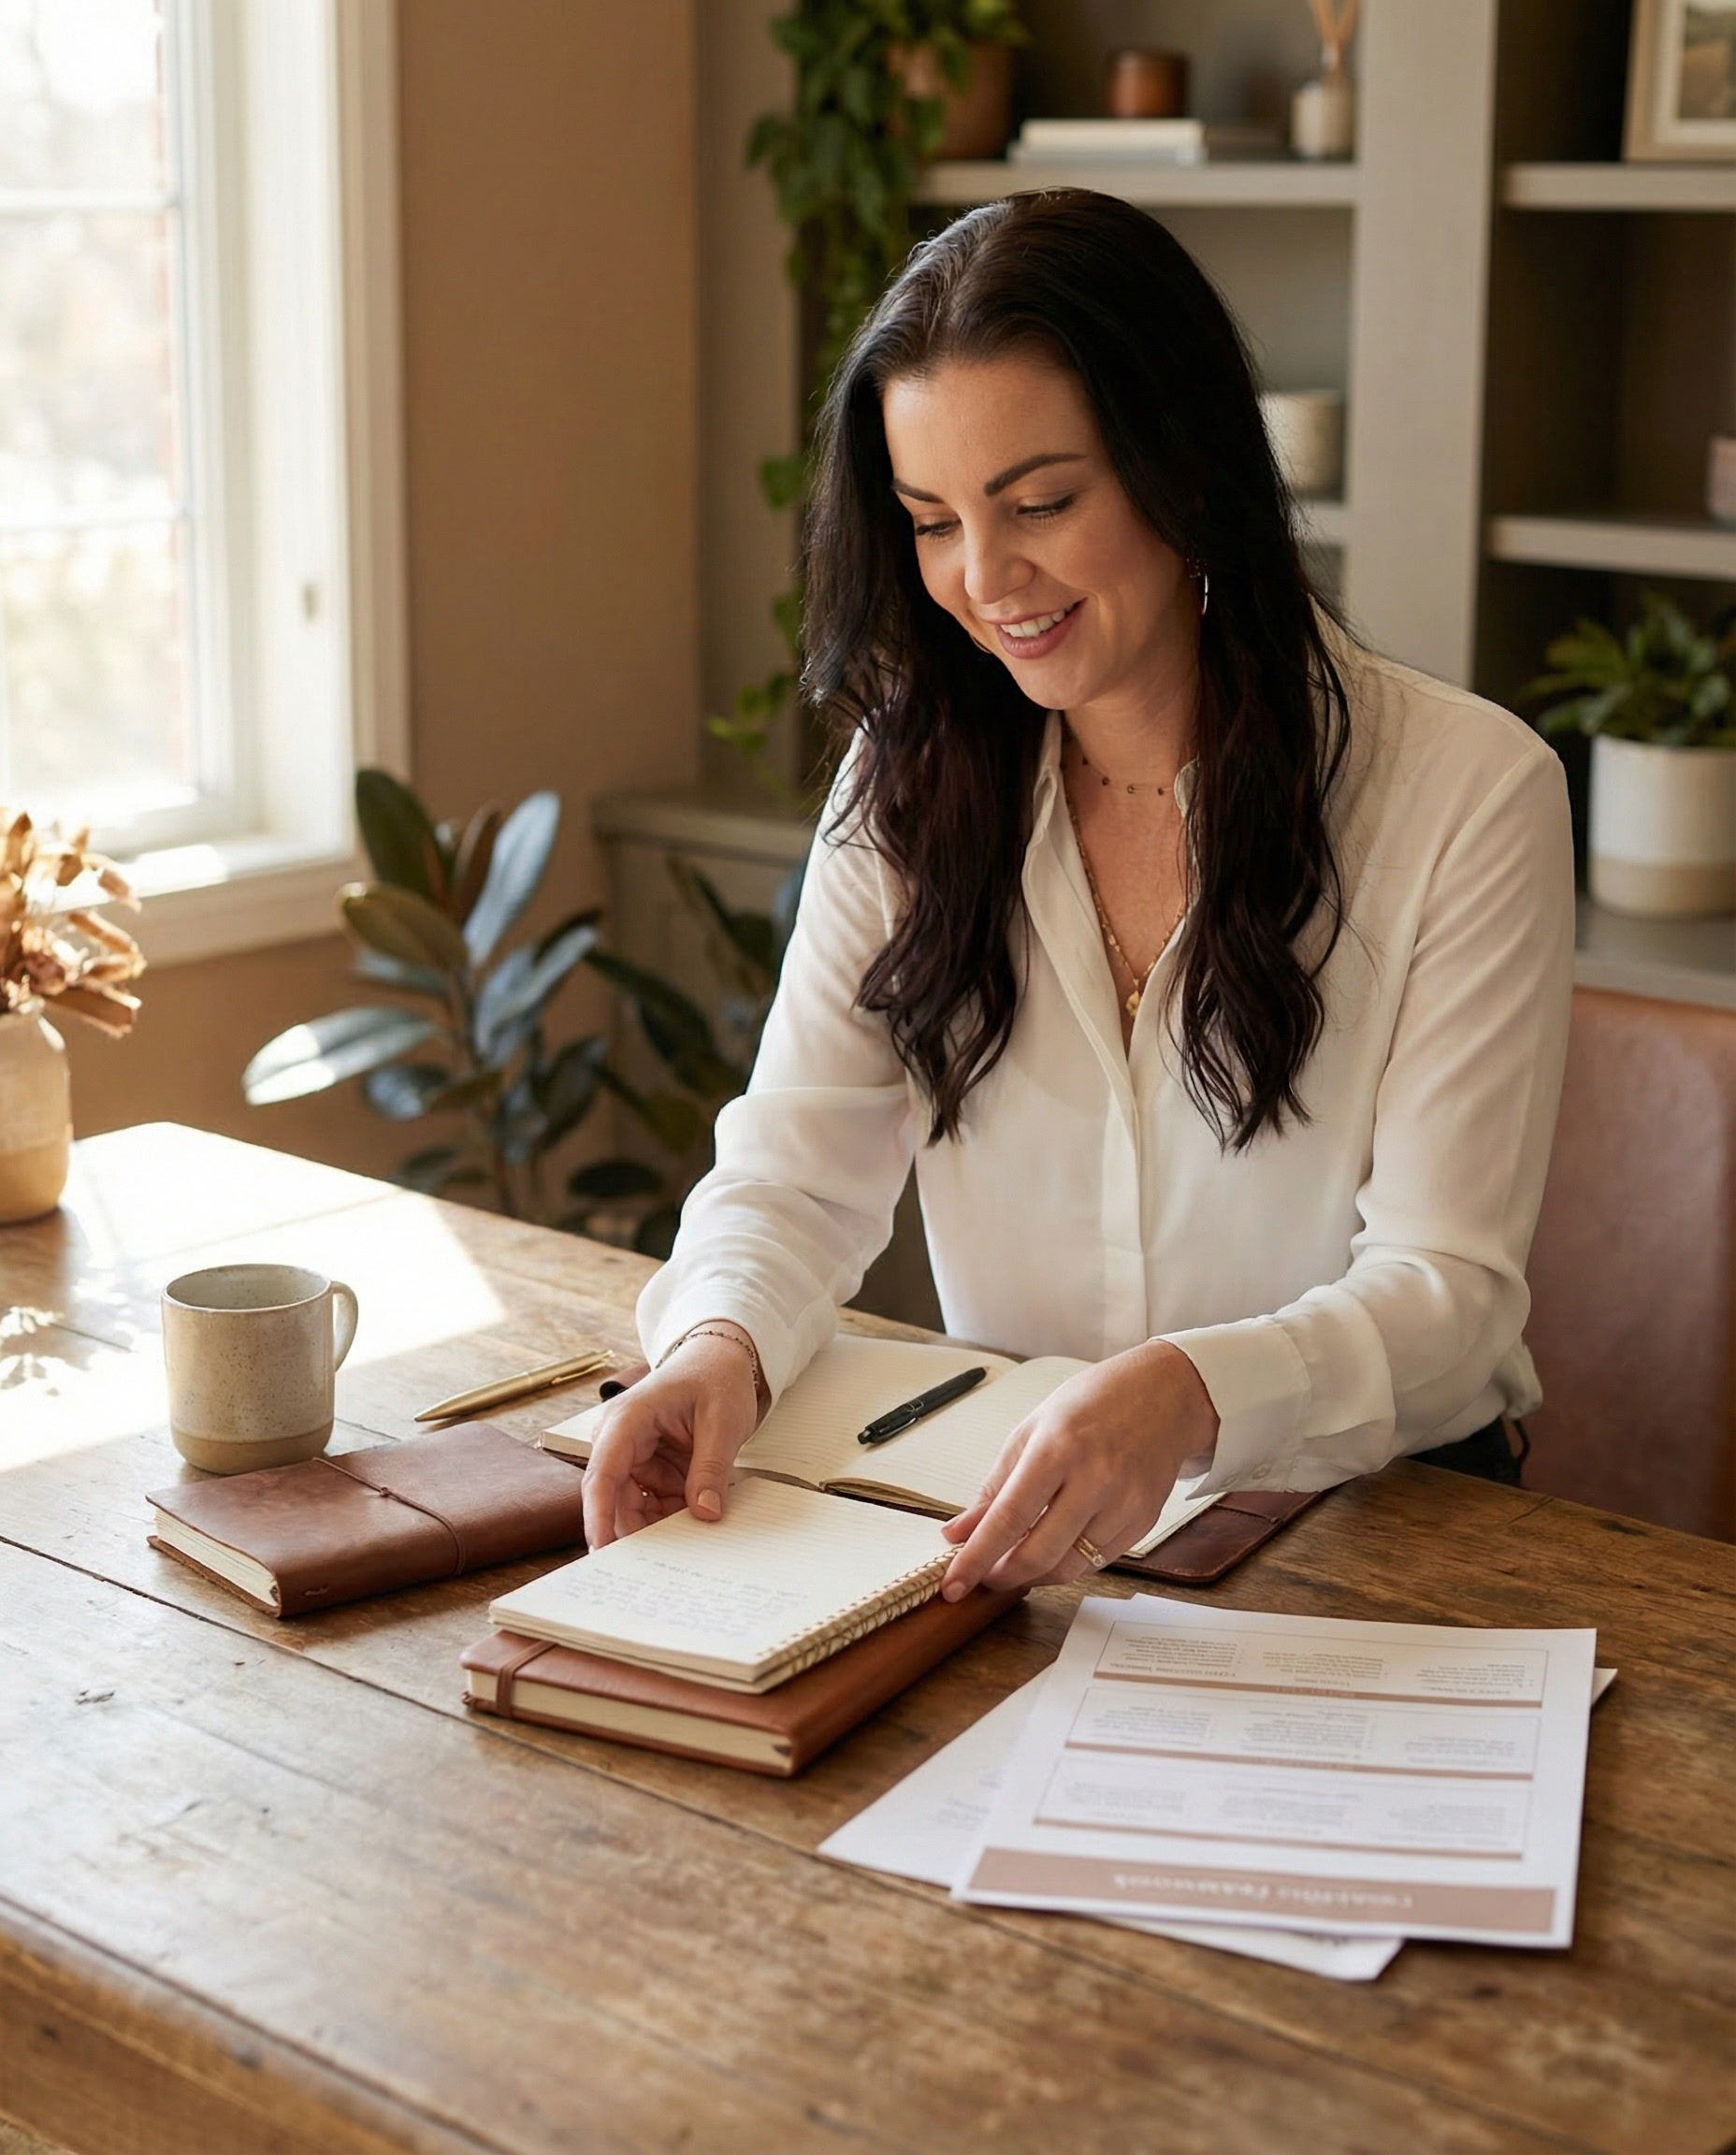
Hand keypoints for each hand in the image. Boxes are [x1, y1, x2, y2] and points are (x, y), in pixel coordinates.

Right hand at [580, 1326, 762, 1548]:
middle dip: (637, 1532)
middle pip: (616, 1500)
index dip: (598, 1517)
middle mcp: (620, 1441)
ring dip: (660, 1526)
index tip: (602, 1552)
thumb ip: (711, 1468)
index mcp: (627, 1420)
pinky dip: (673, 1516)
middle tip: (662, 1569)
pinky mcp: (649, 1468)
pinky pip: (654, 1503)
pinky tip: (693, 1526)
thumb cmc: (716, 1378)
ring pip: (634, 1507)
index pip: (602, 1476)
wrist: (721, 1360)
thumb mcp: (722, 1422)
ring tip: (686, 1547)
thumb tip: (705, 1513)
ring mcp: (633, 1456)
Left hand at [938, 1342, 1217, 1597]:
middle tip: (982, 1577)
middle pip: (1039, 1553)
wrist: (1163, 1394)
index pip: (1008, 1518)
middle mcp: (1095, 1478)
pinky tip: (1051, 1551)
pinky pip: (1097, 1562)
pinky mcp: (1144, 1522)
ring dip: (1033, 1575)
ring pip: (1069, 1567)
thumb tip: (959, 1532)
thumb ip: (994, 1487)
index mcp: (1058, 1447)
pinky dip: (1067, 1565)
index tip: (954, 1583)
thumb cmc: (1093, 1404)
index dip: (976, 1558)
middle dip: (1002, 1576)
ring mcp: (1125, 1503)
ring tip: (1013, 1564)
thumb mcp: (1031, 1430)